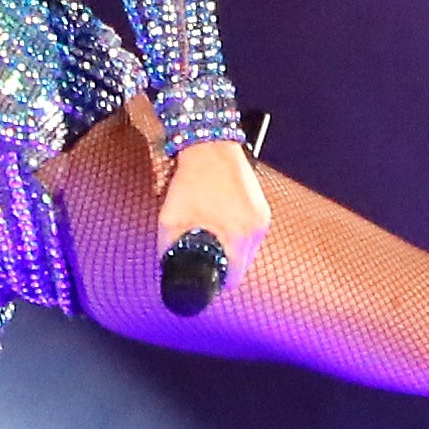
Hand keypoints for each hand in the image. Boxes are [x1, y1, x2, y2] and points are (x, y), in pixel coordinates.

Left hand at [156, 136, 271, 276]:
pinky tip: (222, 220)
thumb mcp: (169, 219)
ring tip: (212, 234)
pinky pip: (250, 231)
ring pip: (247, 249)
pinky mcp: (262, 206)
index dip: (217, 281)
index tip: (206, 277)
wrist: (209, 147)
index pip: (233, 278)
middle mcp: (255, 230)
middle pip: (242, 265)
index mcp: (237, 237)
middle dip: (224, 264)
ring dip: (231, 248)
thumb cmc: (191, 181)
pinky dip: (237, 232)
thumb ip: (168, 248)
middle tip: (204, 254)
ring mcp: (262, 217)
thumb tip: (165, 265)